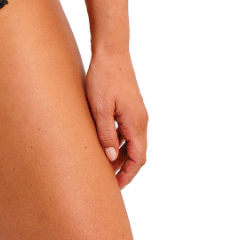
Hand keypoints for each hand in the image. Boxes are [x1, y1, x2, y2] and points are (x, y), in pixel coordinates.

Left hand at [85, 48, 147, 188]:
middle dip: (124, 169)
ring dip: (120, 155)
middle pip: (137, 153)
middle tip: (107, 181)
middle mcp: (141, 121)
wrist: (111, 52)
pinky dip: (119, 142)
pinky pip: (128, 131)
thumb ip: (106, 134)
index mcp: (136, 124)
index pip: (137, 159)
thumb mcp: (99, 108)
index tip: (116, 188)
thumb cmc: (103, 78)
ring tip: (103, 165)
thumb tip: (111, 157)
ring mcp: (137, 113)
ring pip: (132, 142)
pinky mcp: (131, 106)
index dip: (127, 175)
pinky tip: (105, 143)